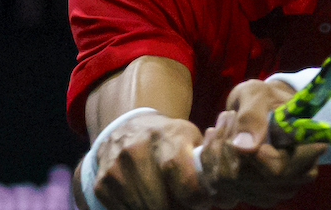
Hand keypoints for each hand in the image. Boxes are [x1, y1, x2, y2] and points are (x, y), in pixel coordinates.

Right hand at [90, 111, 210, 209]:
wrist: (128, 127)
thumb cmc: (169, 139)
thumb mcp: (191, 138)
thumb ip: (207, 164)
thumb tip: (229, 198)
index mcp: (169, 139)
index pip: (186, 183)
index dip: (196, 200)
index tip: (202, 203)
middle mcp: (138, 150)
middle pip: (161, 205)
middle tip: (185, 205)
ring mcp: (117, 168)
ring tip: (168, 202)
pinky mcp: (102, 183)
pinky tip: (147, 201)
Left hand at [195, 80, 328, 207]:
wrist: (259, 110)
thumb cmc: (263, 98)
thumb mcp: (258, 95)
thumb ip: (253, 116)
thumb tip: (245, 148)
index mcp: (308, 152)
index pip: (278, 170)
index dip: (252, 155)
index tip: (236, 121)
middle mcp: (295, 179)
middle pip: (250, 180)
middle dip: (227, 146)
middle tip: (227, 115)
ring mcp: (273, 192)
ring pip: (230, 183)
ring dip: (217, 150)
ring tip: (223, 123)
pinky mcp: (250, 195)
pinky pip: (218, 186)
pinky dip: (210, 159)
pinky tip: (214, 138)